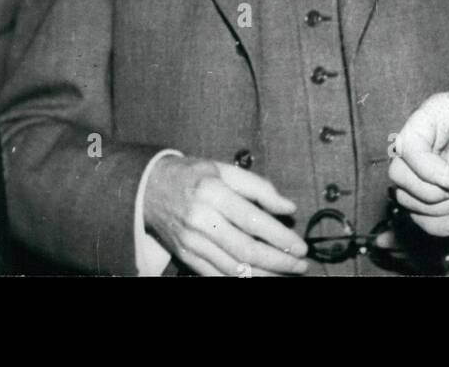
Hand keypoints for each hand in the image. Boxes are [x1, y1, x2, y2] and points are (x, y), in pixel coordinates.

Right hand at [143, 155, 309, 276]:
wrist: (148, 188)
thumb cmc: (192, 175)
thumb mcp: (224, 169)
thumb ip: (258, 187)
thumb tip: (288, 208)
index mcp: (212, 192)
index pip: (253, 220)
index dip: (280, 237)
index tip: (301, 246)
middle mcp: (201, 219)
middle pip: (246, 249)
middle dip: (279, 261)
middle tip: (301, 265)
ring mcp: (191, 241)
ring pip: (234, 268)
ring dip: (265, 275)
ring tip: (287, 274)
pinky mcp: (185, 256)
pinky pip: (216, 275)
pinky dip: (240, 280)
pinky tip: (259, 278)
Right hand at [387, 90, 448, 236]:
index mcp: (424, 121)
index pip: (407, 146)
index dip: (425, 169)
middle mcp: (414, 147)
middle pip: (397, 175)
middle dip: (430, 192)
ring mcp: (418, 172)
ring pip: (405, 199)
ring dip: (437, 208)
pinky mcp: (427, 192)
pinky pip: (417, 216)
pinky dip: (434, 225)